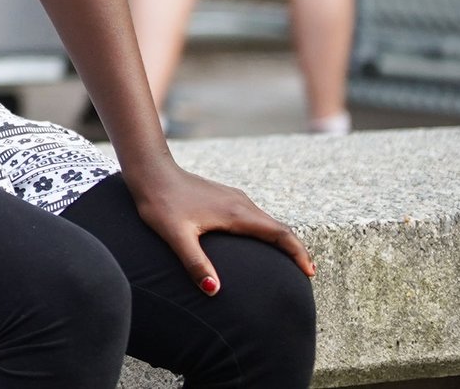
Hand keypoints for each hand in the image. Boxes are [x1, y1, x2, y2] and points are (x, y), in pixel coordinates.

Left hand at [127, 160, 313, 292]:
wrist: (149, 170)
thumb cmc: (160, 203)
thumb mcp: (175, 235)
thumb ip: (194, 262)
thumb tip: (213, 290)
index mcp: (236, 213)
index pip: (279, 233)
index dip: (297, 252)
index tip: (310, 271)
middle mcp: (240, 203)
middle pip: (278, 227)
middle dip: (295, 249)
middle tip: (307, 272)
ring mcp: (233, 198)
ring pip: (267, 220)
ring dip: (282, 239)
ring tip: (291, 260)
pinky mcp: (224, 197)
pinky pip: (255, 216)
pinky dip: (267, 231)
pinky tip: (260, 241)